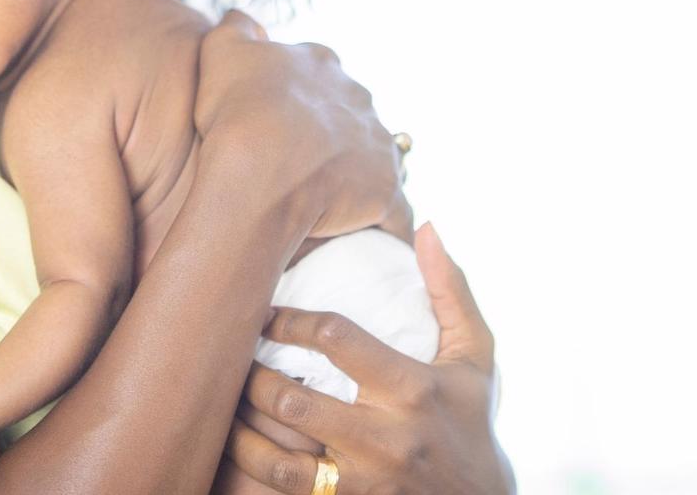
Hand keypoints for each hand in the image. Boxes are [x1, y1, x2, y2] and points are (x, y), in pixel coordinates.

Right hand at [194, 11, 409, 244]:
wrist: (259, 170)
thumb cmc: (237, 111)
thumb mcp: (222, 49)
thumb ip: (235, 26)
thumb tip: (245, 18)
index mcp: (323, 65)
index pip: (317, 74)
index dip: (294, 95)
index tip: (273, 118)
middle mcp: (359, 98)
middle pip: (349, 114)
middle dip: (330, 132)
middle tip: (295, 161)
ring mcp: (378, 145)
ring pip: (374, 157)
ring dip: (357, 173)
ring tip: (327, 200)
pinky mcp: (386, 191)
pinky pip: (393, 212)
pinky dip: (385, 224)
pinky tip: (370, 237)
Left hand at [220, 225, 514, 494]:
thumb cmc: (471, 421)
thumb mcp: (475, 358)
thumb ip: (451, 292)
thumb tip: (430, 228)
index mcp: (413, 389)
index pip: (336, 339)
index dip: (290, 319)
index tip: (265, 311)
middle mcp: (387, 439)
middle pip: (293, 401)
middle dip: (251, 375)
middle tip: (230, 353)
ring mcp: (365, 482)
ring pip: (279, 460)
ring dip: (240, 429)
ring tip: (220, 399)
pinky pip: (285, 493)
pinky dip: (250, 470)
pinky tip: (230, 447)